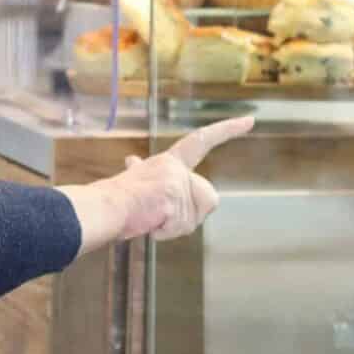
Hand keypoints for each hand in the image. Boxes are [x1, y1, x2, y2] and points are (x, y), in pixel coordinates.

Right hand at [63, 116, 252, 248]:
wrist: (104, 207)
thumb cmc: (117, 198)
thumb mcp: (136, 178)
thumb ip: (143, 171)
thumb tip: (132, 161)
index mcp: (171, 162)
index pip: (202, 141)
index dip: (227, 130)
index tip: (250, 121)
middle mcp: (177, 168)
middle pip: (209, 199)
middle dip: (190, 214)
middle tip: (160, 213)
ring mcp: (176, 183)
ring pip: (195, 219)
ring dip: (174, 226)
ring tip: (150, 217)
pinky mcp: (172, 198)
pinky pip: (179, 227)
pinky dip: (164, 232)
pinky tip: (148, 222)